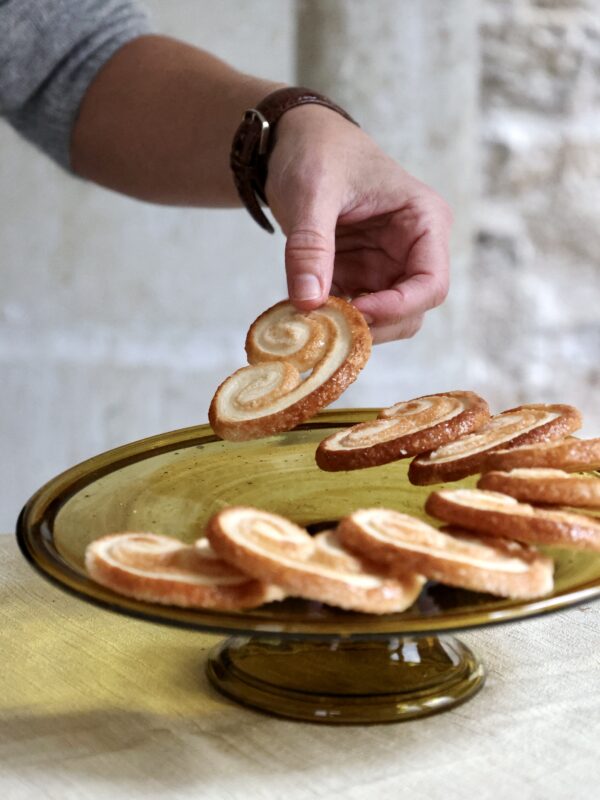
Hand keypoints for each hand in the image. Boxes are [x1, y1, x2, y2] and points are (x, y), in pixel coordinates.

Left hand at [265, 105, 452, 343]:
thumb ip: (311, 247)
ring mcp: (386, 268)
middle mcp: (413, 251)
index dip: (398, 307)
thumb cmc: (316, 151)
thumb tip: (307, 302)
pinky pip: (353, 313)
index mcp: (424, 222)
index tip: (356, 311)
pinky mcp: (359, 277)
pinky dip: (332, 320)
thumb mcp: (311, 193)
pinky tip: (304, 313)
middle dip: (373, 325)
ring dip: (351, 328)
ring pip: (384, 320)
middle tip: (328, 326)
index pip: (431, 284)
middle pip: (410, 312)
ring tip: (312, 319)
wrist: (293, 140)